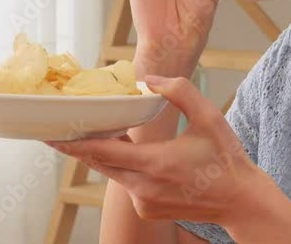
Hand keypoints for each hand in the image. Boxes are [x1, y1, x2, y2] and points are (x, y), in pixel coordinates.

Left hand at [46, 75, 262, 224]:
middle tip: (63, 129)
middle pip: (100, 164)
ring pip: (115, 174)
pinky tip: (147, 158)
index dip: (72, 144)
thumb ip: (178, 92)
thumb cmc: (226, 157)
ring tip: (114, 134)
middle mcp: (144, 188)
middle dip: (82, 146)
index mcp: (155, 163)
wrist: (240, 200)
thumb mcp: (208, 116)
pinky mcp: (148, 210)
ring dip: (112, 155)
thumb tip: (147, 81)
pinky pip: (129, 186)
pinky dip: (130, 170)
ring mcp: (144, 203)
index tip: (49, 134)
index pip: (102, 152)